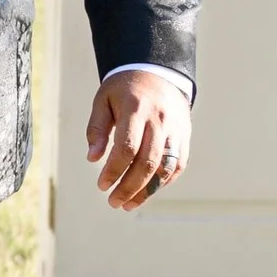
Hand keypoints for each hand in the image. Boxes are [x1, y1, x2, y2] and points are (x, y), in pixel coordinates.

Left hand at [85, 69, 189, 211]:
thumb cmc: (124, 89)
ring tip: (128, 204)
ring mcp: (175, 129)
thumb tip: (92, 158)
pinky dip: (162, 183)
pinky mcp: (185, 137)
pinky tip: (146, 192)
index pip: (127, 147)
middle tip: (113, 202)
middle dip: (129, 187)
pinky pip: (177, 165)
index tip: (102, 185)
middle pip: (147, 162)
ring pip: (165, 168)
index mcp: (136, 108)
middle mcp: (160, 120)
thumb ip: (97, 128)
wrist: (158, 72)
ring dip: (147, 191)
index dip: (114, 170)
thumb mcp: (103, 100)